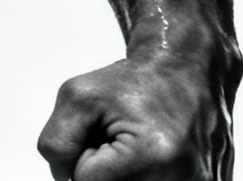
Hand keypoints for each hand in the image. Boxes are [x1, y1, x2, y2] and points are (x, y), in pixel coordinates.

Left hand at [37, 57, 232, 180]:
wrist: (185, 72)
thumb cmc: (132, 82)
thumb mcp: (76, 96)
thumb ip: (56, 144)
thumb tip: (65, 179)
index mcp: (152, 155)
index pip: (84, 179)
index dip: (86, 151)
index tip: (108, 127)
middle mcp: (185, 179)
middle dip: (105, 168)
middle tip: (123, 137)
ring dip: (125, 173)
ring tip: (140, 147)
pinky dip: (147, 175)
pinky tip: (157, 158)